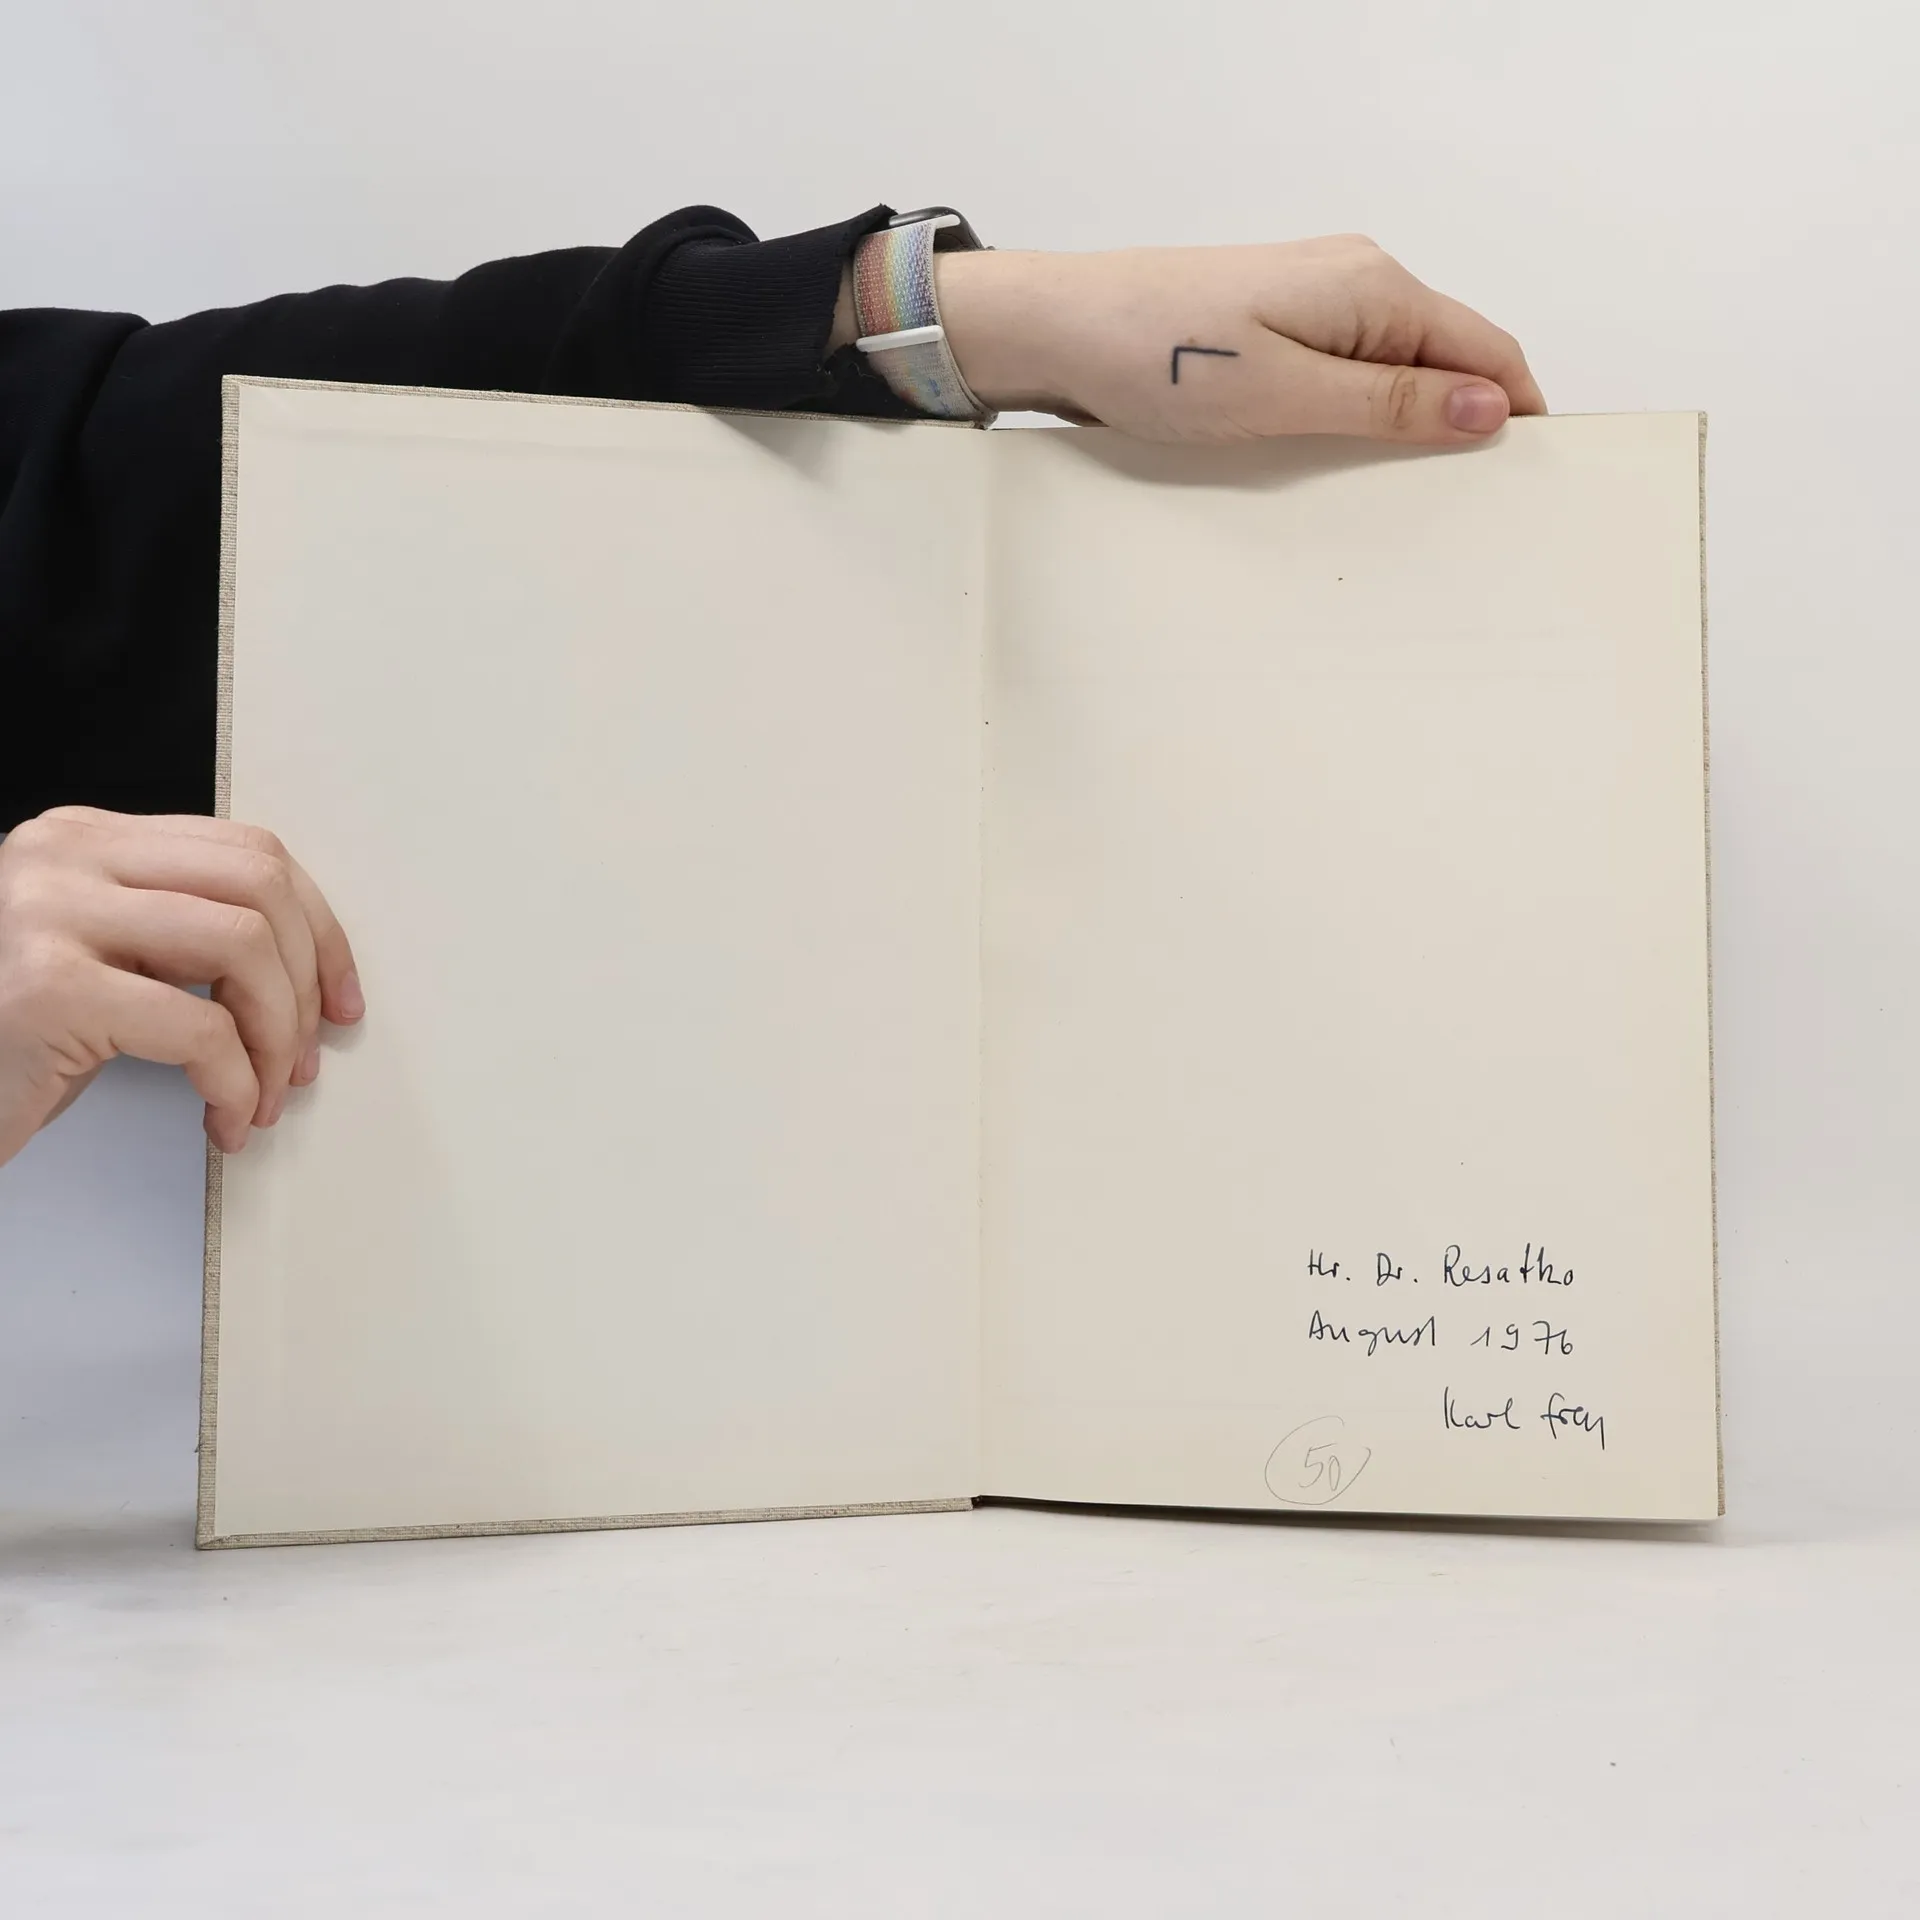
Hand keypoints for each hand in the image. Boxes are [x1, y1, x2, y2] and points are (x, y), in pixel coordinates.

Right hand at [0, 808, 360, 1167]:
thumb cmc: (15, 1039)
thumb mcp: (108, 959)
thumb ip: (184, 933)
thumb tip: (311, 972)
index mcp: (89, 839)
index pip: (250, 854)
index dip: (319, 930)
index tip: (339, 1000)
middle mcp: (64, 855)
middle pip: (259, 888)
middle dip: (305, 983)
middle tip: (300, 1059)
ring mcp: (50, 913)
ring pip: (243, 947)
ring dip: (275, 1037)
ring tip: (261, 1095)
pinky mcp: (48, 988)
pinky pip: (199, 1031)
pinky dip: (234, 1085)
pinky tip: (223, 1118)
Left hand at [932, 235, 1544, 445]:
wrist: (1059, 328)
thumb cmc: (1156, 356)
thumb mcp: (1283, 394)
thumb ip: (1388, 403)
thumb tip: (1486, 408)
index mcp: (1374, 287)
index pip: (1487, 350)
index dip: (1515, 414)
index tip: (1522, 484)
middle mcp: (1355, 282)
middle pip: (1447, 361)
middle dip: (1460, 430)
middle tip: (1460, 515)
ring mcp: (1314, 303)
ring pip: (1395, 373)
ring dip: (1404, 431)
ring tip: (1401, 502)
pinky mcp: (1276, 328)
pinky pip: (1346, 376)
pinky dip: (1356, 420)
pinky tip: (1340, 466)